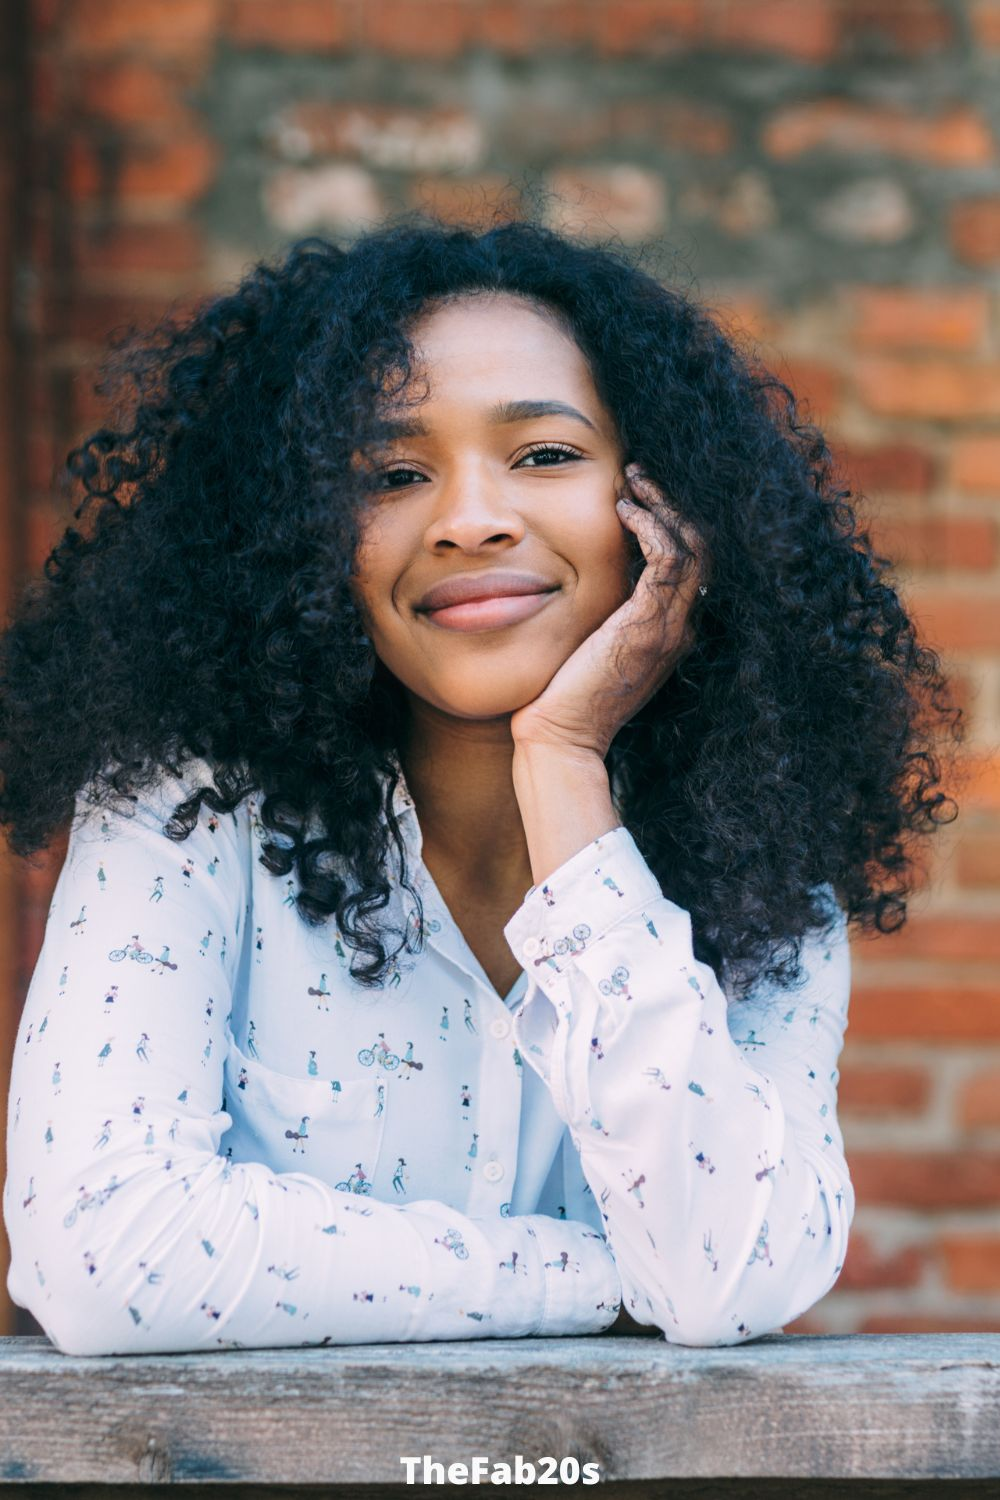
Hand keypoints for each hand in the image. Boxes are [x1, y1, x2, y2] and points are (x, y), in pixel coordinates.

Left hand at [509, 464, 707, 758]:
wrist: (562, 735)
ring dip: (664, 507)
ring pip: (693, 548)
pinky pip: (669, 560)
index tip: (639, 496)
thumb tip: (584, 572)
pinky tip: (624, 509)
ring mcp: (669, 628)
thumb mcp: (592, 641)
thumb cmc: (563, 694)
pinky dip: (651, 526)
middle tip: (640, 476)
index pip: (691, 565)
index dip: (672, 524)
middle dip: (673, 506)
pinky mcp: (649, 625)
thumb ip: (603, 610)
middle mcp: (679, 628)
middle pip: (701, 550)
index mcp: (669, 632)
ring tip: (634, 481)